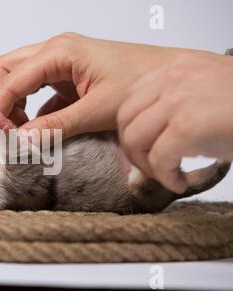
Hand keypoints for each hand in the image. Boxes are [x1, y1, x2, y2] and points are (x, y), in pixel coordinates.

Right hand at [0, 32, 188, 140]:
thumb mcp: (97, 110)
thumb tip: (20, 141)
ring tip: (17, 134)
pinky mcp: (67, 76)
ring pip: (18, 79)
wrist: (170, 76)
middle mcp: (54, 51)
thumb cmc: (142, 83)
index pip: (10, 80)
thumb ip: (55, 126)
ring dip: (12, 106)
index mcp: (58, 52)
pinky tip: (37, 130)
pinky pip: (37, 91)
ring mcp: (60, 62)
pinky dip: (30, 110)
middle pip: (6, 71)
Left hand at [118, 52, 232, 192]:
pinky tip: (180, 182)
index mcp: (174, 69)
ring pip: (135, 139)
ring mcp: (179, 100)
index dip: (129, 131)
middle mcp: (172, 79)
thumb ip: (171, 103)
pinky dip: (165, 177)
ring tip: (167, 175)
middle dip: (132, 151)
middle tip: (151, 168)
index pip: (129, 102)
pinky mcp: (189, 125)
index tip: (143, 150)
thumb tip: (145, 135)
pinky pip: (158, 158)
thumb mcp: (204, 92)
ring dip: (146, 166)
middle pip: (125, 121)